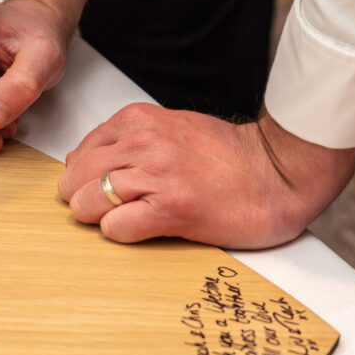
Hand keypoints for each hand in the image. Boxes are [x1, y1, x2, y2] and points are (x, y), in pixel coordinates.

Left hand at [57, 104, 354, 248]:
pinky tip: (143, 228)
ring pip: (88, 203)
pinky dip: (120, 233)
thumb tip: (82, 161)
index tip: (101, 188)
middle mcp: (143, 144)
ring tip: (126, 218)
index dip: (85, 177)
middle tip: (106, 210)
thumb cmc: (228, 157)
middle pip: (76, 178)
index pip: (80, 152)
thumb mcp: (169, 129)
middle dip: (83, 199)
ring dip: (99, 218)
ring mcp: (156, 176)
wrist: (278, 172)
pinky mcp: (170, 209)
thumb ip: (126, 140)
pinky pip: (115, 227)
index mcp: (138, 121)